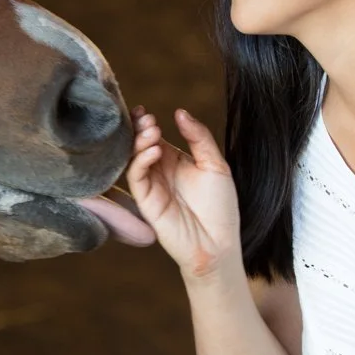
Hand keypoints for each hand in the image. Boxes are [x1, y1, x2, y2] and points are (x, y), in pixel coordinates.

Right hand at [126, 106, 242, 282]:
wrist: (219, 243)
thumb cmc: (221, 208)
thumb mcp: (216, 165)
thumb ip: (199, 137)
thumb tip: (180, 113)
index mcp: (175, 161)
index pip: (154, 137)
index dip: (146, 123)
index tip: (144, 110)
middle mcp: (159, 172)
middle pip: (140, 145)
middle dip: (139, 129)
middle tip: (145, 118)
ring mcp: (151, 186)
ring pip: (134, 158)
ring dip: (139, 142)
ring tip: (152, 131)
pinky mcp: (146, 201)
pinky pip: (136, 177)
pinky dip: (141, 160)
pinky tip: (154, 150)